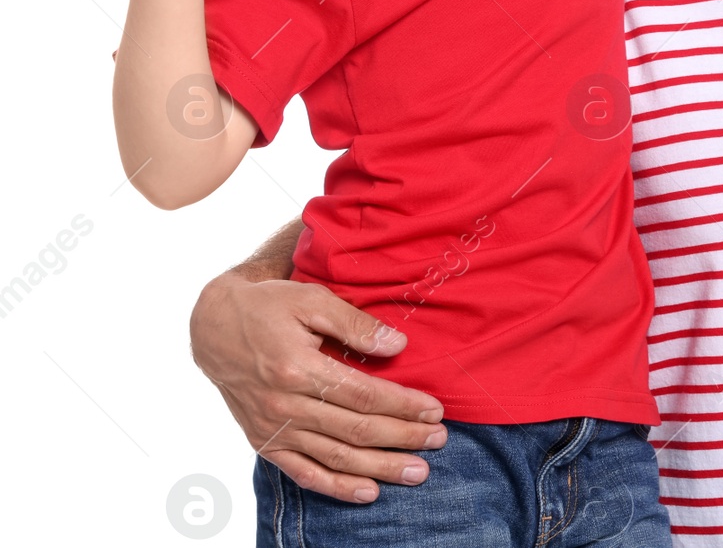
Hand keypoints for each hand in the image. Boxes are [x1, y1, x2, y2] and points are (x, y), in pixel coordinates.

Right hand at [190, 271, 447, 502]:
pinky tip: (368, 492)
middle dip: (402, 437)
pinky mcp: (263, 442)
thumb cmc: (269, 306)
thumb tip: (398, 345)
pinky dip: (336, 486)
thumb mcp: (311, 299)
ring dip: (379, 468)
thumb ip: (355, 324)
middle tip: (439, 440)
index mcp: (297, 368)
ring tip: (417, 472)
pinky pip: (302, 473)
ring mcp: (272, 428)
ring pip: (335, 456)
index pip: (363, 395)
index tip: (435, 410)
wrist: (213, 327)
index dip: (402, 405)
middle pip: (355, 429)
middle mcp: (284, 404)